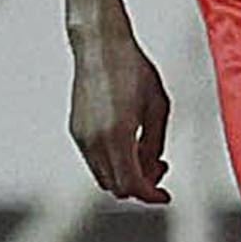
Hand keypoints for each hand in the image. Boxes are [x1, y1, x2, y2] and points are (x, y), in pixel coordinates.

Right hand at [66, 15, 171, 203]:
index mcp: (118, 135)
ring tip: (144, 154)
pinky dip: (112, 162)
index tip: (164, 196)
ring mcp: (82, 136)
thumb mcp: (158, 106)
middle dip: (140, 185)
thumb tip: (154, 167)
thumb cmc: (131, 68)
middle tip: (159, 169)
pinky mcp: (76, 130)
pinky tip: (127, 144)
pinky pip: (94, 160)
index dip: (151, 195)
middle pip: (117, 187)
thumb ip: (155, 143)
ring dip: (125, 174)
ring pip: (103, 176)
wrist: (100, 45)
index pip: (132, 185)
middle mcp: (95, 140)